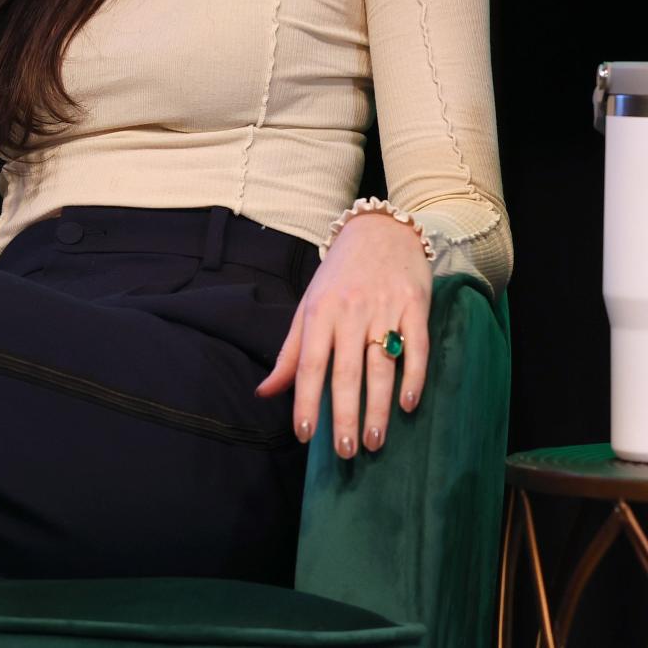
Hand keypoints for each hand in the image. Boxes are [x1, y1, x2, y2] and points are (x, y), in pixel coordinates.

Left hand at [254, 212, 432, 457]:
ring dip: (378, 407)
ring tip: (374, 441)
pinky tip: (407, 405)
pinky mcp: (415, 305)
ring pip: (380, 365)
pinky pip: (416, 347)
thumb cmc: (339, 274)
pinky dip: (413, 377)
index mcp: (320, 311)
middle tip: (347, 452)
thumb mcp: (309, 305)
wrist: (381, 229)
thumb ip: (291, 352)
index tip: (305, 436)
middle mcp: (350, 310)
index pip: (309, 364)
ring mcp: (384, 307)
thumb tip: (265, 393)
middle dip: (345, 415)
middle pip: (346, 371)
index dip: (306, 402)